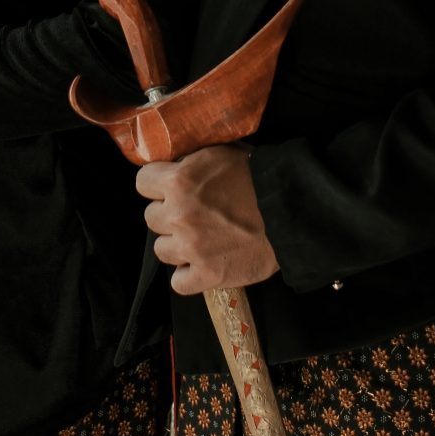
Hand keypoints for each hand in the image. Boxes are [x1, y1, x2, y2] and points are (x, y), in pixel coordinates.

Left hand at [137, 146, 278, 295]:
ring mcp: (191, 248)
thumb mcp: (220, 153)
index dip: (156, 184)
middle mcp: (179, 215)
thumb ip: (190, 161)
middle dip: (169, 214)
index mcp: (179, 181)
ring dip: (177, 245)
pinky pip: (179, 282)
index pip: (142, 182)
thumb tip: (173, 164)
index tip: (169, 187)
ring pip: (161, 249)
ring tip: (200, 239)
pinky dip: (188, 275)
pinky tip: (202, 264)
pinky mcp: (208, 275)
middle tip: (193, 213)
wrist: (292, 211)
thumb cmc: (260, 177)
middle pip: (151, 217)